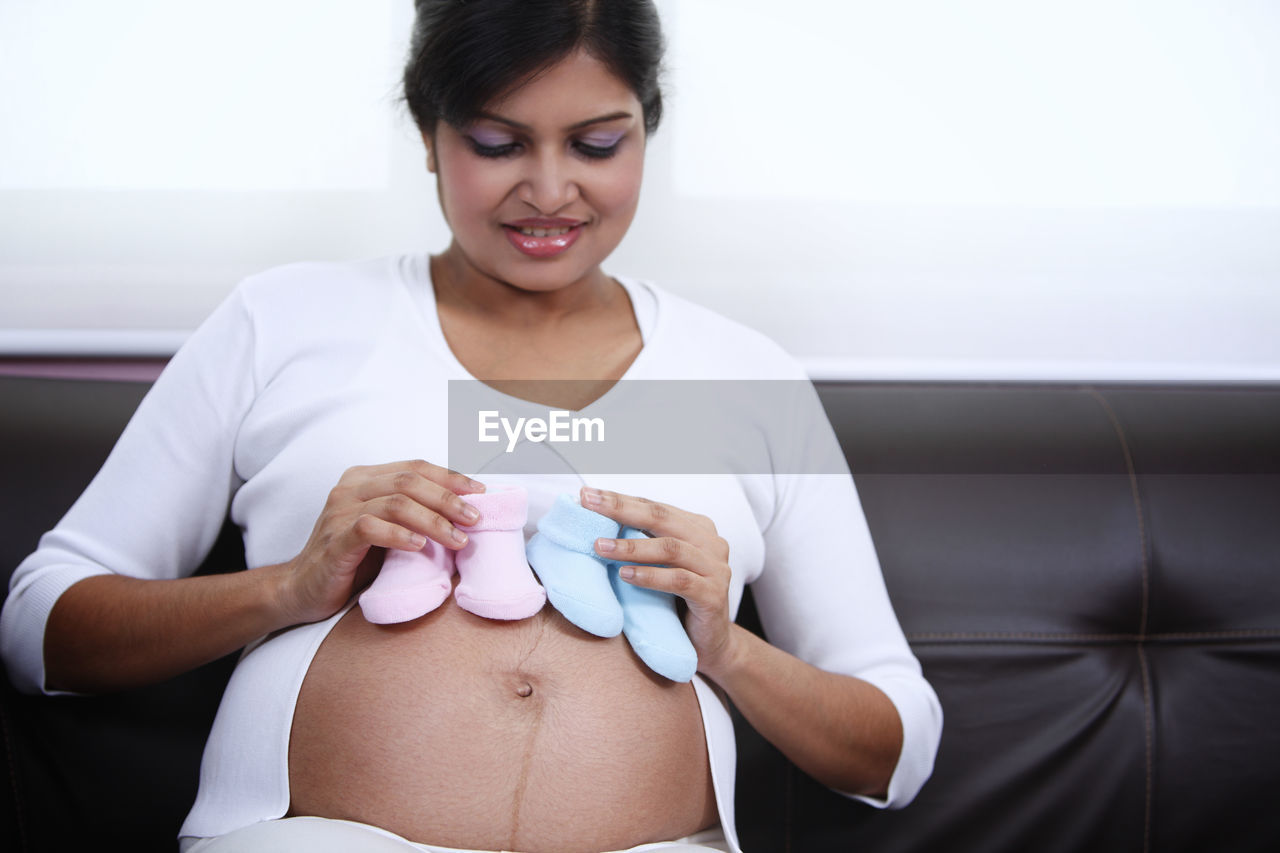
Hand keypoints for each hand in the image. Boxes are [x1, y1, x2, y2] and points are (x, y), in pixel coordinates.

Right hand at [276, 461, 485, 623]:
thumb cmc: (352, 560)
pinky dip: (400, 535)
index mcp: (365, 478)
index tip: (480, 492)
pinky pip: (371, 528)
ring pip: (396, 502)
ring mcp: (339, 512)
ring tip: (458, 540)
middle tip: (475, 519)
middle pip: (410, 481)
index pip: (415, 467)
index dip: (450, 477)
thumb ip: (413, 514)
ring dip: (433, 520)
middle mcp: (350, 487)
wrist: (302, 590)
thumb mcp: (387, 530)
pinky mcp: (335, 539)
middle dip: (448, 499)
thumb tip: (466, 512)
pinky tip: (420, 547)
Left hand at [581, 486, 742, 678]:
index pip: (654, 507)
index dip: (620, 499)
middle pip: (661, 518)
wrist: (708, 646)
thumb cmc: (675, 602)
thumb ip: (640, 543)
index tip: (586, 495)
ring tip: (599, 546)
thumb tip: (593, 523)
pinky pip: (679, 581)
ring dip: (631, 547)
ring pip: (670, 548)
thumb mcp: (658, 567)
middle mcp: (711, 542)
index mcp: (697, 528)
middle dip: (621, 509)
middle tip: (589, 504)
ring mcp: (716, 568)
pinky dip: (650, 576)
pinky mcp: (714, 596)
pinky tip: (625, 575)